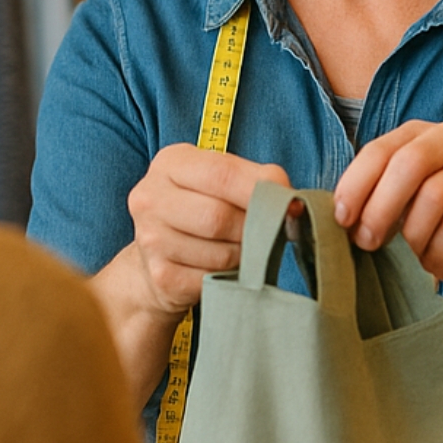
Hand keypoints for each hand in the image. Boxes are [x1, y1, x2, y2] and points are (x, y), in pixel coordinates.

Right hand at [120, 144, 289, 313]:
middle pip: (219, 217)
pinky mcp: (161, 276)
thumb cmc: (205, 208)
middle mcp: (150, 198)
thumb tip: (293, 204)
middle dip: (255, 228)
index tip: (289, 203)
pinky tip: (225, 267)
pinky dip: (230, 276)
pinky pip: (213, 279)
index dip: (262, 190)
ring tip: (243, 247)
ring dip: (245, 254)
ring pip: (220, 253)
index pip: (222, 174)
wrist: (160, 254)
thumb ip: (258, 181)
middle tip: (268, 231)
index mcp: (170, 164)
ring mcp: (150, 239)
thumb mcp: (225, 181)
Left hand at [333, 121, 442, 298]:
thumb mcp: (391, 205)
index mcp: (417, 134)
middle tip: (368, 243)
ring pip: (435, 195)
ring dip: (412, 235)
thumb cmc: (425, 228)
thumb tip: (321, 211)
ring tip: (407, 255)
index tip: (342, 220)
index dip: (355, 186)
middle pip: (409, 165)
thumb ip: (364, 198)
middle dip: (380, 209)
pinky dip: (438, 250)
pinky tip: (433, 262)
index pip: (380, 150)